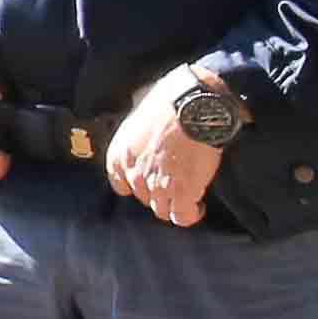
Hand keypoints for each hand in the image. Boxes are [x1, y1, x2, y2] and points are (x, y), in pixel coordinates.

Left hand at [102, 66, 229, 229]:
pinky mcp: (183, 193)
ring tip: (188, 197)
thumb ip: (138, 130)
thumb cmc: (170, 102)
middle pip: (144, 198)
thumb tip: (145, 126)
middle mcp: (134, 175)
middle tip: (175, 183)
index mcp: (120, 155)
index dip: (137, 184)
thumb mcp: (138, 113)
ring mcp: (158, 187)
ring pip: (162, 211)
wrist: (194, 106)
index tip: (151, 179)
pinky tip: (198, 206)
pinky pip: (182, 216)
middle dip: (159, 192)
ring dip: (174, 205)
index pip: (121, 184)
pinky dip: (190, 214)